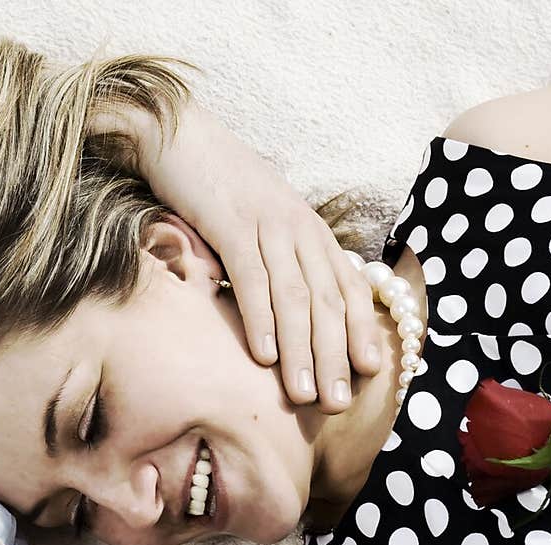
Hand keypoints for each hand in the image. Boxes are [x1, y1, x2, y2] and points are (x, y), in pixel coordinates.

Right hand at [136, 101, 380, 411]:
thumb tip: (296, 321)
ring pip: (294, 297)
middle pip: (326, 302)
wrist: (180, 136)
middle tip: (338, 403)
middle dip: (335, 357)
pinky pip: (251, 278)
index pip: (348, 287)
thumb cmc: (221, 191)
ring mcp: (267, 225)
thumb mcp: (265, 227)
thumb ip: (285, 266)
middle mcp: (299, 229)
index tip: (371, 374)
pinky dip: (260, 318)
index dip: (362, 331)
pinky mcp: (231, 224)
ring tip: (304, 394)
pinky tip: (264, 355)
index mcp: (312, 233)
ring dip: (302, 351)